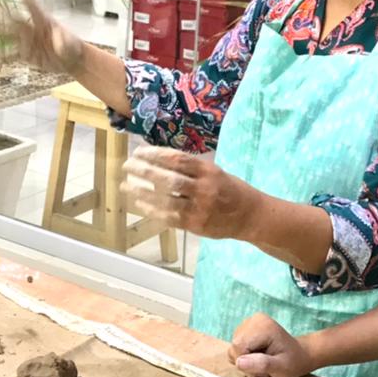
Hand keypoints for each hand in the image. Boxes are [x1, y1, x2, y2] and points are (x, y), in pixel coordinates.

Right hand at [6, 0, 84, 75]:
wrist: (72, 62)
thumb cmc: (73, 47)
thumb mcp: (71, 43)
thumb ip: (63, 40)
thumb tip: (58, 35)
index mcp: (45, 22)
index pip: (35, 9)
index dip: (28, 0)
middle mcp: (34, 30)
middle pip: (17, 20)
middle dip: (4, 14)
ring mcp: (29, 42)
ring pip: (11, 36)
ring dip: (0, 32)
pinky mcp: (27, 54)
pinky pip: (13, 54)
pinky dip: (4, 55)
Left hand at [121, 145, 252, 238]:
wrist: (251, 216)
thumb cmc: (230, 190)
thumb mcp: (215, 172)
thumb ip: (191, 169)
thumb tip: (158, 160)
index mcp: (209, 171)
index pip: (177, 159)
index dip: (155, 154)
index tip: (138, 151)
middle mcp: (204, 189)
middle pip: (168, 179)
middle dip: (144, 171)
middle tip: (127, 166)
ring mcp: (200, 209)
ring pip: (166, 199)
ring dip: (142, 192)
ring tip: (126, 186)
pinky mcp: (196, 225)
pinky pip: (169, 217)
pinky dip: (152, 210)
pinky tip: (139, 203)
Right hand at [229, 314, 314, 376]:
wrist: (299, 355)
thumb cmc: (292, 363)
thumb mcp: (281, 368)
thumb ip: (262, 364)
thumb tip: (239, 362)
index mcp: (264, 326)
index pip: (239, 346)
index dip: (245, 362)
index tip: (260, 371)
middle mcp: (255, 319)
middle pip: (235, 345)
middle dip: (245, 361)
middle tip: (262, 368)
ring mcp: (250, 321)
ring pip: (234, 346)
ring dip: (244, 358)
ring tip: (262, 361)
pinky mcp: (247, 327)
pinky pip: (236, 345)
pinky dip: (244, 354)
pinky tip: (258, 356)